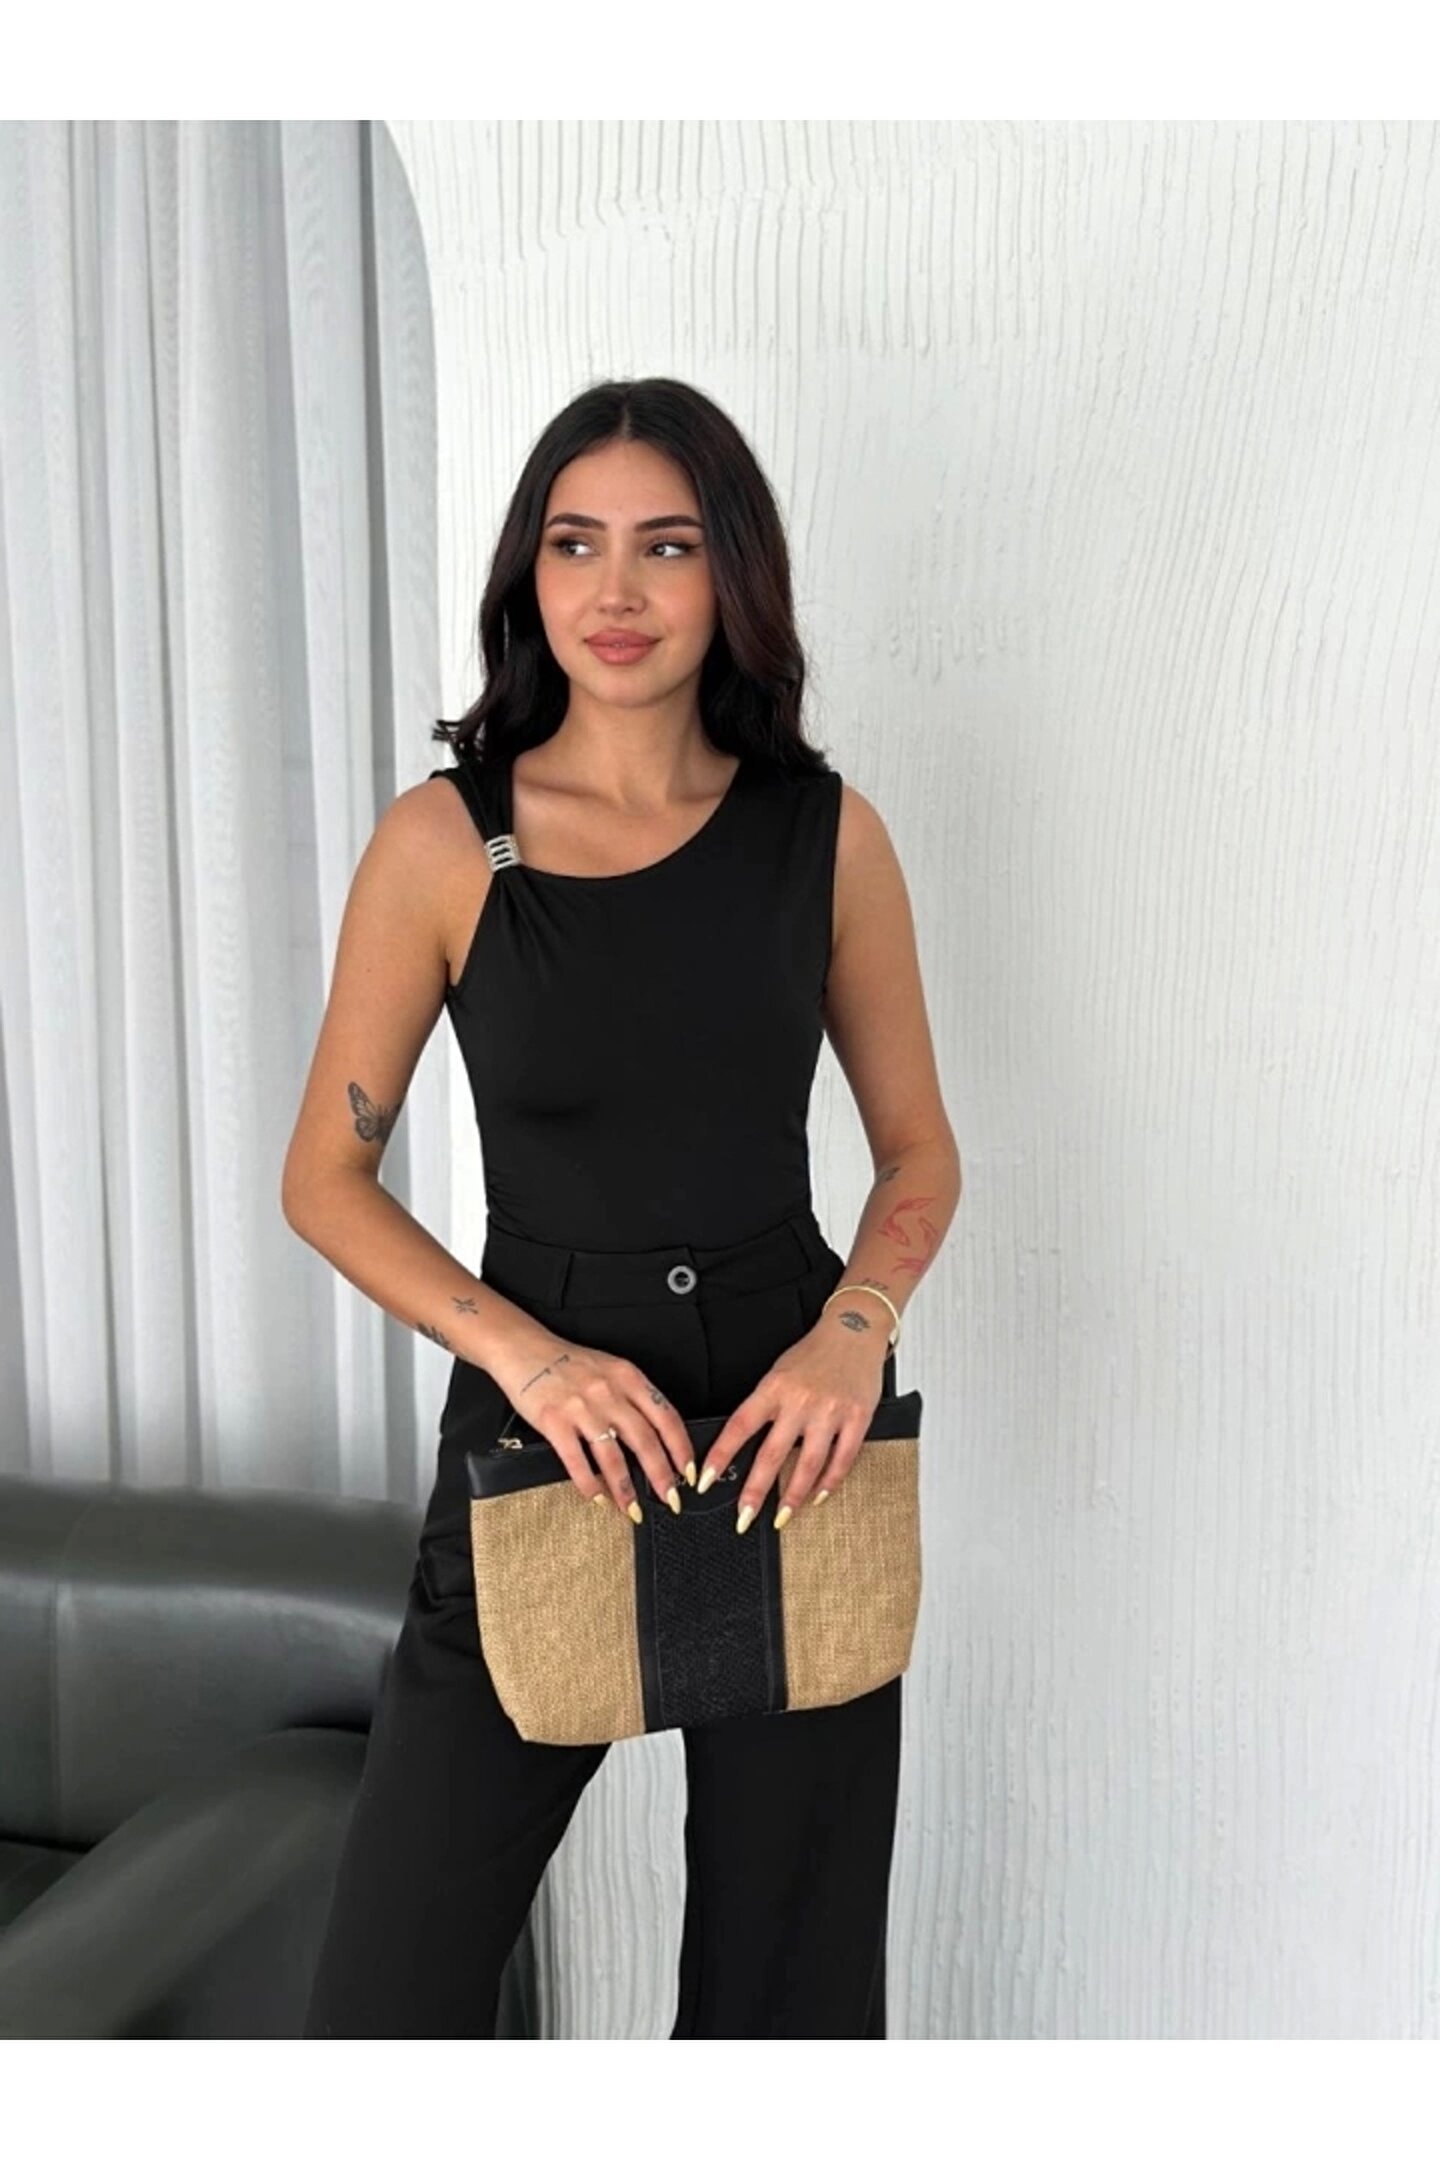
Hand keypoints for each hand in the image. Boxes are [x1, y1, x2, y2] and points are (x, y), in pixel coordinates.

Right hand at [489, 1331, 695, 1517]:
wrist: (523, 1349)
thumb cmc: (567, 1363)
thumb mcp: (610, 1369)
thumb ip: (632, 1397)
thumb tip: (656, 1435)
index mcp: (628, 1378)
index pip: (666, 1417)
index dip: (681, 1449)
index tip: (687, 1472)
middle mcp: (609, 1392)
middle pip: (645, 1441)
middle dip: (661, 1477)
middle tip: (671, 1499)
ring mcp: (581, 1408)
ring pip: (613, 1457)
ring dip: (626, 1489)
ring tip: (633, 1509)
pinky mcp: (554, 1421)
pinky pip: (576, 1461)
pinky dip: (589, 1484)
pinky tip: (596, 1496)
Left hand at [697, 1319, 886, 1530]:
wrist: (854, 1330)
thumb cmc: (813, 1354)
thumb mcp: (778, 1373)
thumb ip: (764, 1405)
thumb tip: (741, 1442)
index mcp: (774, 1388)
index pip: (739, 1426)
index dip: (720, 1455)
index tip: (706, 1480)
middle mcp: (800, 1401)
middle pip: (772, 1454)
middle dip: (755, 1491)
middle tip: (743, 1517)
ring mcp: (830, 1411)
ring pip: (809, 1464)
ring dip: (793, 1496)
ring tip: (782, 1517)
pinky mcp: (857, 1418)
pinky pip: (842, 1459)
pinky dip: (830, 1482)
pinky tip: (819, 1496)